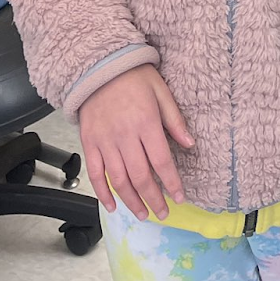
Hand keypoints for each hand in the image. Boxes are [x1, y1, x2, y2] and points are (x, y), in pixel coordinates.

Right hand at [79, 64, 193, 220]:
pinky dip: (103, 193)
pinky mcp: (89, 143)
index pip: (161, 161)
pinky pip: (96, 174)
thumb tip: (190, 144)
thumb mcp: (161, 91)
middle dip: (153, 199)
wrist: (100, 66)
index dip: (171, 183)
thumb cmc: (134, 77)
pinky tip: (112, 206)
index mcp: (146, 122)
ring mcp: (105, 141)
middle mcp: (125, 135)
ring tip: (142, 213)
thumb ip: (174, 120)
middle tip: (162, 213)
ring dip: (131, 201)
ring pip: (119, 180)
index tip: (179, 197)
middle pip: (140, 176)